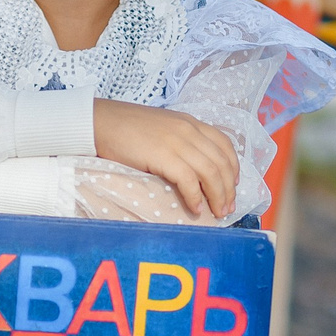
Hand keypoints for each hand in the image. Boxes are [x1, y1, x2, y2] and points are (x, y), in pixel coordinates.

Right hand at [92, 102, 238, 218]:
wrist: (100, 122)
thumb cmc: (125, 128)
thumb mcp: (162, 128)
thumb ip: (179, 140)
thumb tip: (191, 167)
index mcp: (190, 122)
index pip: (224, 144)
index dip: (234, 167)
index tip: (234, 184)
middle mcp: (189, 130)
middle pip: (221, 162)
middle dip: (229, 188)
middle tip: (228, 207)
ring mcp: (177, 143)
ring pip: (210, 173)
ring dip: (218, 196)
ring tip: (217, 212)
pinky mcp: (164, 156)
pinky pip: (188, 181)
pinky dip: (195, 198)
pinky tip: (196, 209)